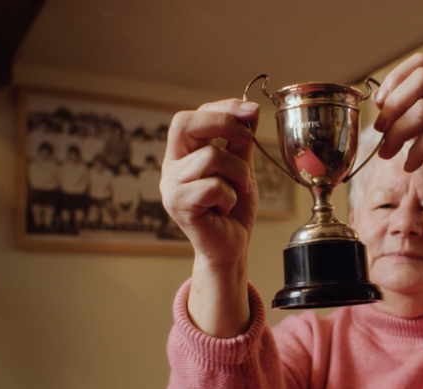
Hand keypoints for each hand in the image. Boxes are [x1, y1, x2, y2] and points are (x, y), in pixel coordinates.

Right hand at [161, 99, 259, 265]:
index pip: (194, 115)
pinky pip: (212, 186)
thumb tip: (251, 110)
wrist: (231, 247)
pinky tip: (225, 209)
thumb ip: (241, 141)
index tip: (252, 112)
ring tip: (239, 190)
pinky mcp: (178, 205)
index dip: (223, 108)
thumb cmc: (233, 208)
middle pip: (184, 123)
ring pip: (209, 157)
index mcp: (183, 153)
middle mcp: (171, 166)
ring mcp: (171, 185)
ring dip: (238, 172)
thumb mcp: (241, 167)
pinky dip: (229, 196)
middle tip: (246, 139)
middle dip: (222, 123)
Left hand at [373, 53, 422, 216]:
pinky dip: (414, 153)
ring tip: (388, 152)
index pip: (421, 63)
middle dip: (394, 104)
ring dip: (397, 132)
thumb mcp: (420, 131)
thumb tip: (378, 99)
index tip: (380, 105)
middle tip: (381, 129)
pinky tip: (411, 165)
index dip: (395, 79)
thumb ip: (405, 112)